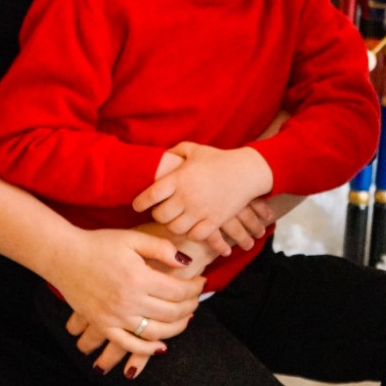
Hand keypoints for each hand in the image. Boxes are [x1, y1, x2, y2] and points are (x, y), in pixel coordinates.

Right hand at [41, 226, 206, 375]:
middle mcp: (128, 301)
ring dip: (176, 328)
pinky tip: (161, 346)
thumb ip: (162, 248)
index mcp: (138, 278)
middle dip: (190, 307)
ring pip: (155, 332)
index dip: (195, 288)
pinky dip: (146, 349)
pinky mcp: (102, 325)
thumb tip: (186, 263)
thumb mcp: (133, 238)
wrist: (64, 255)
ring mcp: (114, 316)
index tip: (201, 282)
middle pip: (171, 313)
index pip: (178, 291)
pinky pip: (128, 344)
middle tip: (196, 299)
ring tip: (185, 318)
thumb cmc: (99, 243)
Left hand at [133, 144, 273, 245]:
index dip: (140, 202)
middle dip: (158, 214)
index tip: (138, 205)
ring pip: (175, 228)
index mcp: (179, 178)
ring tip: (176, 219)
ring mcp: (201, 211)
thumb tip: (163, 156)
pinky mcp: (214, 221)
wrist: (247, 172)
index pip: (150, 195)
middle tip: (160, 211)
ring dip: (173, 225)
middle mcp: (187, 196)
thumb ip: (176, 152)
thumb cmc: (220, 159)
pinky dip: (191, 233)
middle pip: (160, 215)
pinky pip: (194, 235)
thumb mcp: (196, 150)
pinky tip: (192, 226)